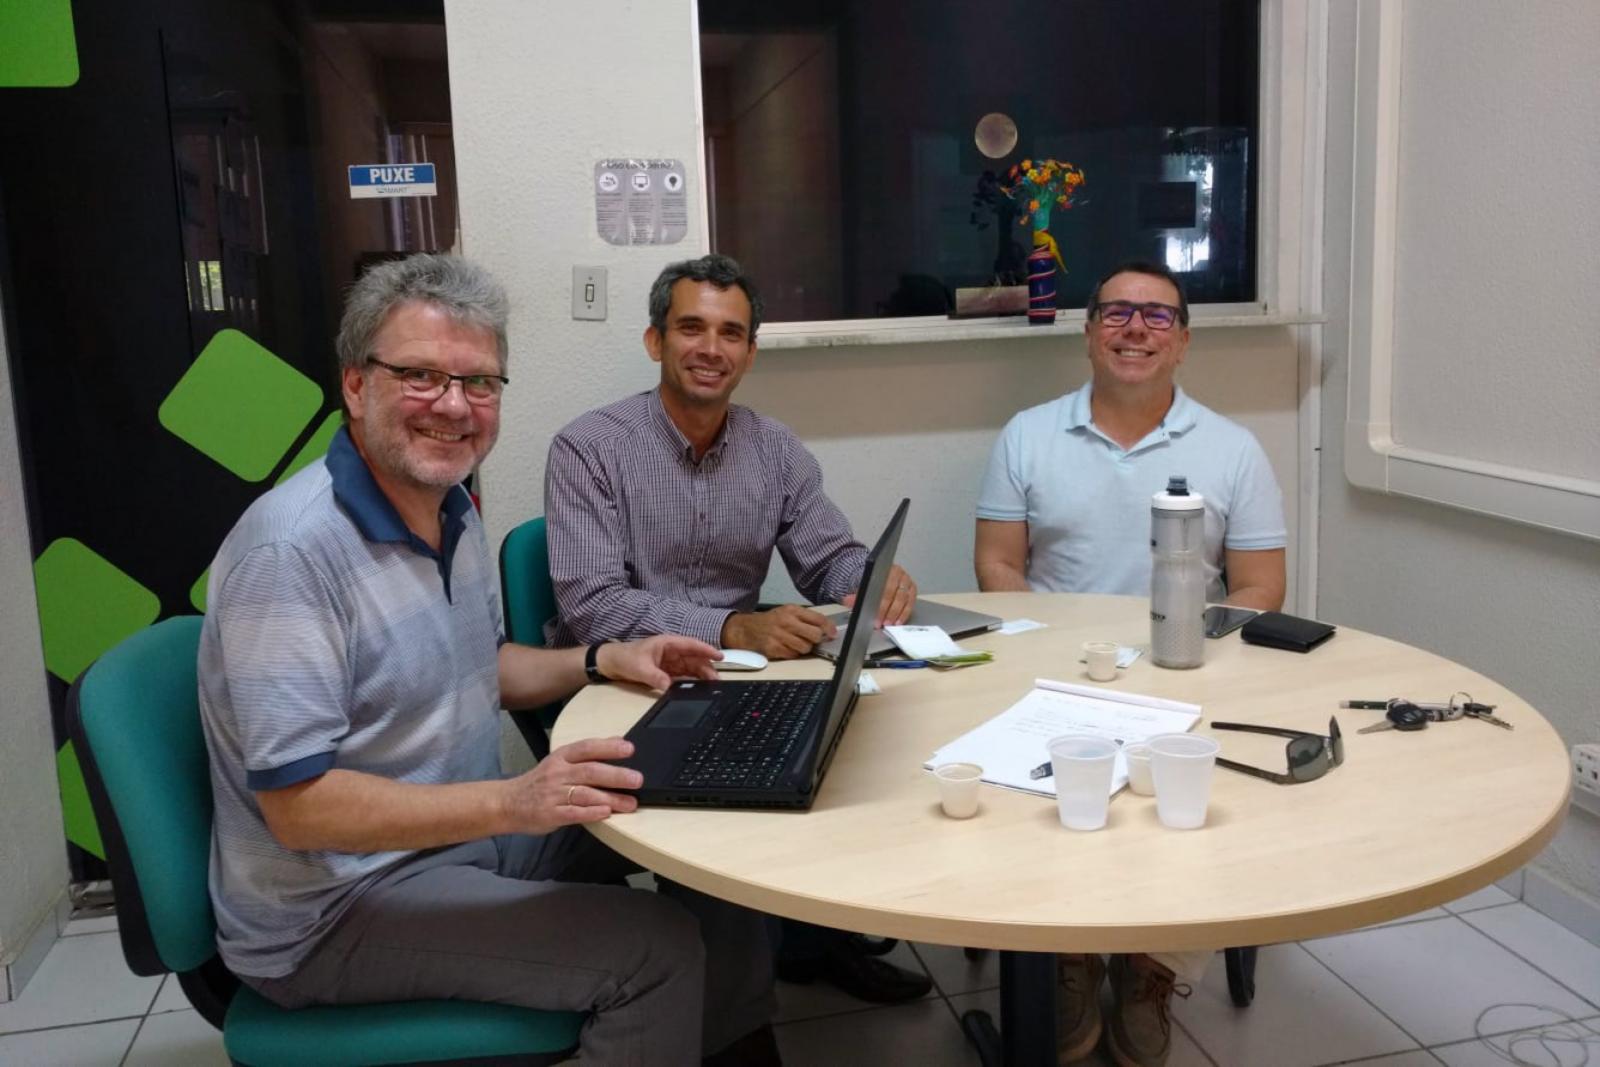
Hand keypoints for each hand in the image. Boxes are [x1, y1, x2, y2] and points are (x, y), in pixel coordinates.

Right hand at [502, 736, 642, 833]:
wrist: (507, 803)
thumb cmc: (539, 782)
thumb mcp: (560, 761)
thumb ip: (588, 754)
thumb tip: (618, 740)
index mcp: (561, 757)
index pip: (587, 748)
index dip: (608, 747)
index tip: (629, 748)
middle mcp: (557, 773)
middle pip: (590, 771)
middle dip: (616, 775)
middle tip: (637, 779)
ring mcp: (553, 794)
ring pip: (585, 794)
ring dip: (611, 798)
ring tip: (630, 803)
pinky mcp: (551, 814)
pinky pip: (574, 813)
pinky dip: (591, 813)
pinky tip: (606, 813)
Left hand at [597, 635, 720, 689]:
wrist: (610, 663)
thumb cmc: (624, 658)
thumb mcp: (639, 667)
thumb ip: (655, 677)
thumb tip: (668, 687)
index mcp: (667, 643)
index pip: (691, 645)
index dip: (706, 650)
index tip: (720, 656)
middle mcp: (672, 651)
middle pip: (694, 658)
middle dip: (707, 667)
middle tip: (717, 680)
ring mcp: (670, 661)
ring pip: (691, 667)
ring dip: (701, 675)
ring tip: (712, 686)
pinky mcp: (667, 671)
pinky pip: (683, 675)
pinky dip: (692, 681)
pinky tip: (698, 688)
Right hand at [721, 604, 836, 659]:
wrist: (744, 629)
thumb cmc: (769, 622)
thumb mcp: (786, 613)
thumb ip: (805, 619)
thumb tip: (827, 630)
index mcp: (791, 610)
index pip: (818, 618)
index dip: (828, 628)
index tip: (833, 634)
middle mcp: (786, 621)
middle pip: (814, 635)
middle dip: (815, 639)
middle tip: (810, 639)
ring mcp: (779, 635)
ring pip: (805, 647)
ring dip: (803, 648)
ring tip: (795, 643)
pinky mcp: (773, 648)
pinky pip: (793, 655)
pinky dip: (792, 654)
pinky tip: (785, 648)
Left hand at [842, 564, 916, 625]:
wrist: (878, 576)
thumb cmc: (871, 583)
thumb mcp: (861, 587)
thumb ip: (855, 594)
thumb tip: (848, 601)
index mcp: (884, 569)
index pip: (883, 588)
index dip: (879, 604)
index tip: (873, 615)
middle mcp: (898, 573)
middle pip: (895, 594)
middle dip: (887, 611)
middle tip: (880, 623)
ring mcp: (906, 581)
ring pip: (904, 599)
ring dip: (896, 614)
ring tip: (889, 624)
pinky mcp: (912, 588)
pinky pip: (911, 602)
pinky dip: (905, 613)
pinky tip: (898, 621)